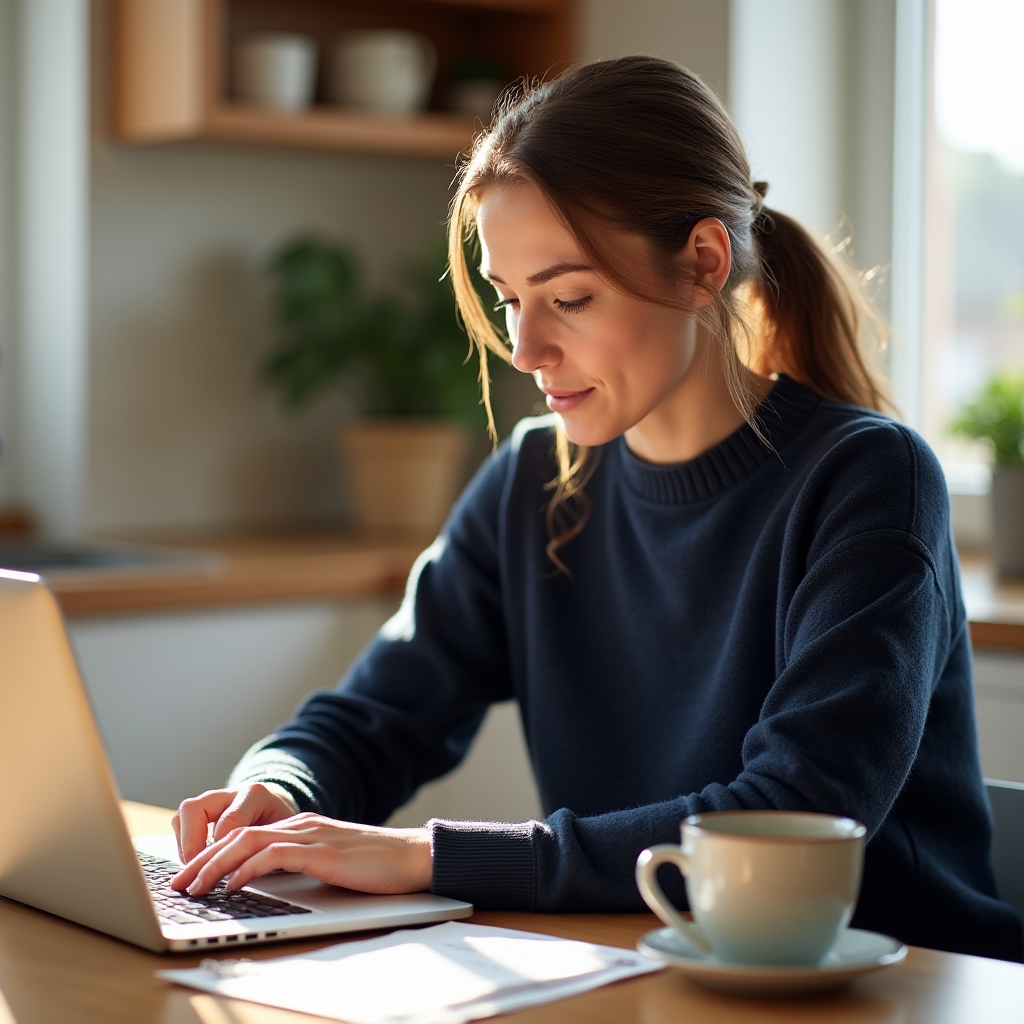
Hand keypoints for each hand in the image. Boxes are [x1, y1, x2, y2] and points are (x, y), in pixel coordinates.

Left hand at [170, 814, 432, 896]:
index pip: (245, 834)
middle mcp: (299, 825)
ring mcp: (309, 835)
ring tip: (193, 887)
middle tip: (178, 884)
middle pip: (237, 835)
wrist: (411, 856)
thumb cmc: (374, 866)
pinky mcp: (319, 851)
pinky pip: (273, 855)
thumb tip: (266, 883)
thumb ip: (300, 864)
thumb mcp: (329, 863)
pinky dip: (248, 869)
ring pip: (248, 842)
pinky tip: (232, 885)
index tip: (190, 876)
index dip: (213, 854)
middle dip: (202, 860)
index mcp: (300, 827)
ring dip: (215, 865)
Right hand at [171, 783, 299, 864]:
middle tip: (198, 869)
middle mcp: (230, 793)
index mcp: (255, 795)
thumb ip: (266, 848)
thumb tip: (245, 875)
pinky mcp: (201, 810)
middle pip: (195, 808)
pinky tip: (196, 861)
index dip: (222, 848)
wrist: (279, 807)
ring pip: (184, 813)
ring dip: (184, 843)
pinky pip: (181, 821)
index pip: (229, 821)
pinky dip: (183, 843)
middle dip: (191, 842)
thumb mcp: (282, 835)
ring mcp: (213, 799)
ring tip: (195, 867)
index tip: (223, 872)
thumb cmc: (281, 824)